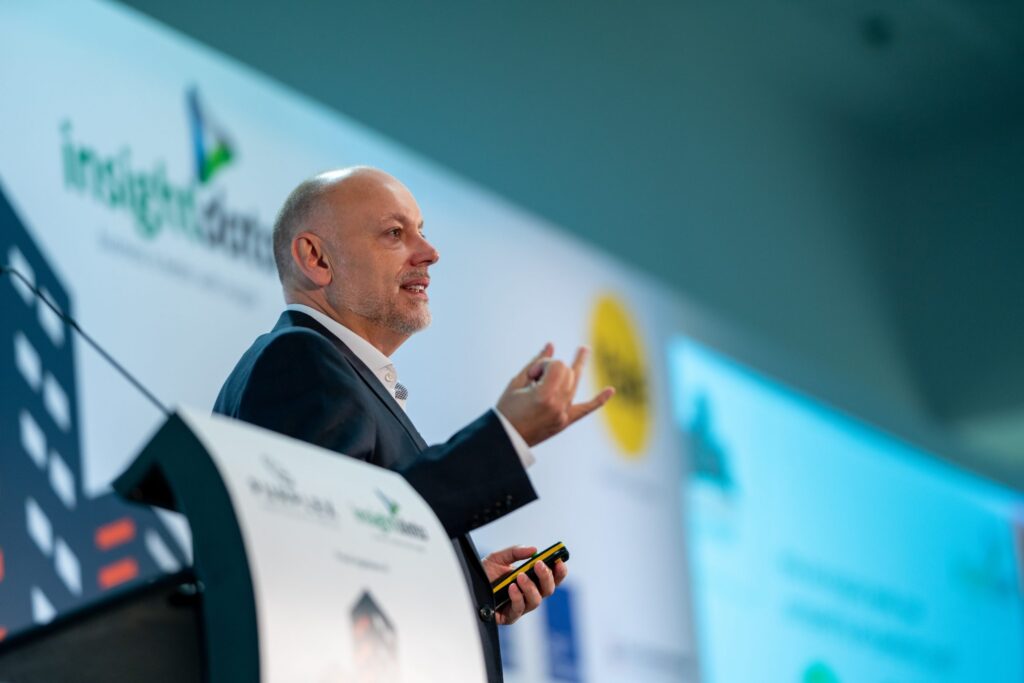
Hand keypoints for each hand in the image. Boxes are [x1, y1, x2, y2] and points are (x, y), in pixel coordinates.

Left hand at [481, 545, 567, 625]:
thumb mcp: (499, 557)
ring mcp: (520, 606)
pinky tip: (511, 588)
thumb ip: (516, 552)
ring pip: (536, 601)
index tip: (559, 561)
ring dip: (530, 587)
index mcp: (531, 580)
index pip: (552, 577)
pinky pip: (519, 609)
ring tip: (520, 576)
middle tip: (540, 565)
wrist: (467, 588)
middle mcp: (529, 594)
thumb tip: (534, 550)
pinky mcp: (510, 616)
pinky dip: (517, 597)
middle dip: (547, 577)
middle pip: (548, 590)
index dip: (559, 571)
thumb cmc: (485, 575)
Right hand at [496, 343, 614, 446]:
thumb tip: (551, 344)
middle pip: (567, 373)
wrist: (506, 440)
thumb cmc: (506, 410)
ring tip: (584, 349)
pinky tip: (611, 390)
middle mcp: (558, 405)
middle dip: (552, 369)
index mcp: (544, 396)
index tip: (531, 375)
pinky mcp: (565, 422)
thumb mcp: (516, 384)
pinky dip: (598, 400)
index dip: (544, 364)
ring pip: (575, 384)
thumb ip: (535, 363)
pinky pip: (586, 410)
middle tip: (534, 378)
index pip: (557, 366)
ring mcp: (564, 415)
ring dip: (578, 366)